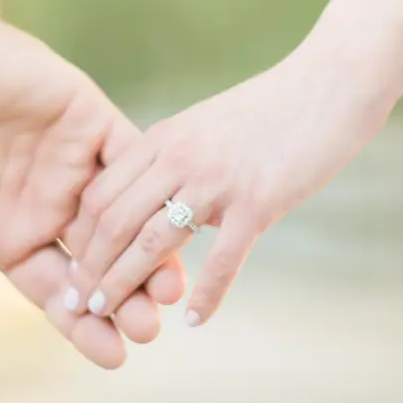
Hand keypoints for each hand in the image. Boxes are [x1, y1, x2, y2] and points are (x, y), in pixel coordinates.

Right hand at [0, 6, 184, 367]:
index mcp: (5, 232)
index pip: (58, 290)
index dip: (86, 325)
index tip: (115, 358)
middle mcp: (46, 202)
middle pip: (101, 261)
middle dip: (126, 297)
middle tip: (148, 328)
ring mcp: (72, 160)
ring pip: (126, 215)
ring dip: (149, 250)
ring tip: (168, 290)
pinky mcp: (89, 117)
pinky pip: (130, 156)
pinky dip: (151, 187)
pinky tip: (169, 219)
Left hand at [66, 31, 392, 326]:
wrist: (330, 82)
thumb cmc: (273, 109)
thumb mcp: (207, 127)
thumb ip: (178, 160)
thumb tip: (161, 205)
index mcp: (164, 140)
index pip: (100, 194)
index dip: (81, 237)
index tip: (72, 269)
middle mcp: (180, 158)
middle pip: (113, 222)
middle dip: (90, 268)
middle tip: (77, 304)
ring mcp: (217, 180)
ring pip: (151, 242)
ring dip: (124, 284)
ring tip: (108, 315)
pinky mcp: (258, 200)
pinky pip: (222, 259)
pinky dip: (205, 295)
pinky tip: (195, 320)